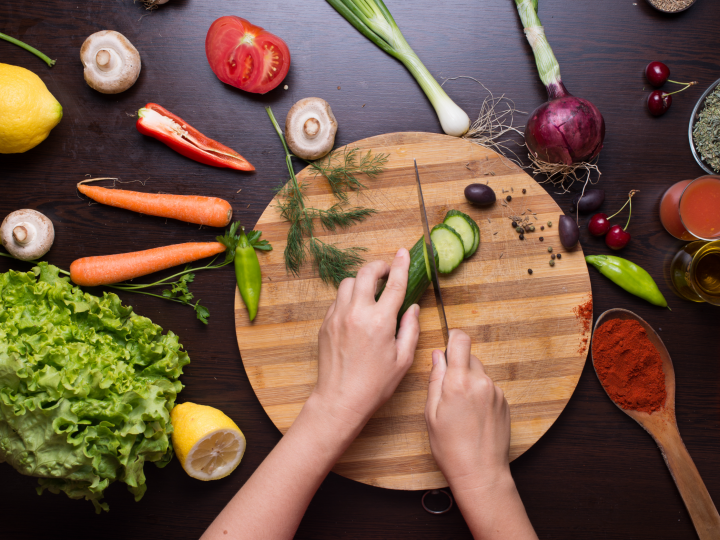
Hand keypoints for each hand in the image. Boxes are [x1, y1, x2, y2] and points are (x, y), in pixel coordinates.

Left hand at [312, 248, 419, 432]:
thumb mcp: (403, 359)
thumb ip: (411, 329)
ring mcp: (337, 317)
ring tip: (371, 293)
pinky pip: (337, 300)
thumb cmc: (375, 385)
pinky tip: (357, 311)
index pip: (394, 284)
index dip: (401, 265)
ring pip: (348, 283)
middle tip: (386, 272)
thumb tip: (412, 307)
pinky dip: (349, 298)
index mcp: (380, 321)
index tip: (404, 252)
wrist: (340, 399)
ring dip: (361, 282)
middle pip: (366, 273)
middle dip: (378, 267)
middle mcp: (356, 313)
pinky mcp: (325, 324)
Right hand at [425, 330, 510, 491]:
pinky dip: (480, 394)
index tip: (448, 342)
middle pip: (470, 357)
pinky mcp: (505, 402)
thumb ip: (435, 380)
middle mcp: (481, 382)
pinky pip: (489, 388)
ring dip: (469, 381)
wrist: (481, 473)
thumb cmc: (451, 448)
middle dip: (458, 366)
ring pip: (479, 373)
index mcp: (459, 382)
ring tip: (461, 408)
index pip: (461, 341)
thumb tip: (438, 356)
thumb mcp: (431, 414)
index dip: (453, 337)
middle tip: (448, 389)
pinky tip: (473, 416)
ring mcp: (496, 392)